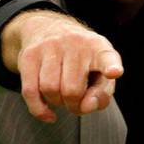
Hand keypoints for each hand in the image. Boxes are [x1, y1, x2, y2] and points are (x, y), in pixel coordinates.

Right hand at [1, 10, 122, 122]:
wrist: (49, 29)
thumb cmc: (82, 61)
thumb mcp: (100, 73)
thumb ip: (101, 95)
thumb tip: (85, 107)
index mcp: (99, 48)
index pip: (107, 58)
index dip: (111, 66)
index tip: (114, 72)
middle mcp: (76, 43)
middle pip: (72, 89)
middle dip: (73, 105)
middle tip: (76, 102)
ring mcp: (50, 46)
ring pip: (49, 89)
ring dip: (57, 103)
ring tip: (62, 97)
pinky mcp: (30, 55)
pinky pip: (30, 91)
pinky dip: (39, 109)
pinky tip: (48, 114)